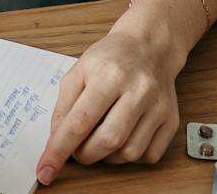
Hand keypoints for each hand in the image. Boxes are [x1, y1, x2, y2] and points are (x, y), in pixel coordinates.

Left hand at [35, 29, 180, 182]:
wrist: (149, 46)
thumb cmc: (111, 58)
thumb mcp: (79, 70)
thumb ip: (64, 104)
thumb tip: (57, 139)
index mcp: (109, 74)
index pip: (80, 121)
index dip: (60, 149)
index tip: (46, 171)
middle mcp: (137, 90)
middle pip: (108, 140)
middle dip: (85, 154)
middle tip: (76, 150)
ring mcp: (158, 106)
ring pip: (129, 152)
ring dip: (107, 157)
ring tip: (99, 140)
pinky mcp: (171, 120)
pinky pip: (149, 155)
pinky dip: (130, 156)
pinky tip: (122, 140)